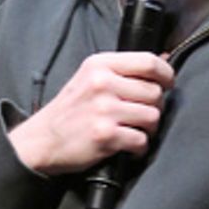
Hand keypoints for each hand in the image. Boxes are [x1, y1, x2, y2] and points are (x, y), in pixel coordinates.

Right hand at [8, 52, 173, 175]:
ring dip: (148, 128)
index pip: (148, 61)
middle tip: (141, 115)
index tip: (167, 84)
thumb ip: (122, 70)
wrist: (41, 140)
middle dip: (154, 107)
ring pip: (153, 116)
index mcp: (99, 65)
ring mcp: (104, 110)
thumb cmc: (69, 111)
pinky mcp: (106, 135)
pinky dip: (139, 147)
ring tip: (134, 130)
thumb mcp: (89, 78)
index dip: (166, 74)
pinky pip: (142, 140)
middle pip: (154, 92)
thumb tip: (163, 60)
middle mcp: (102, 84)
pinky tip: (128, 146)